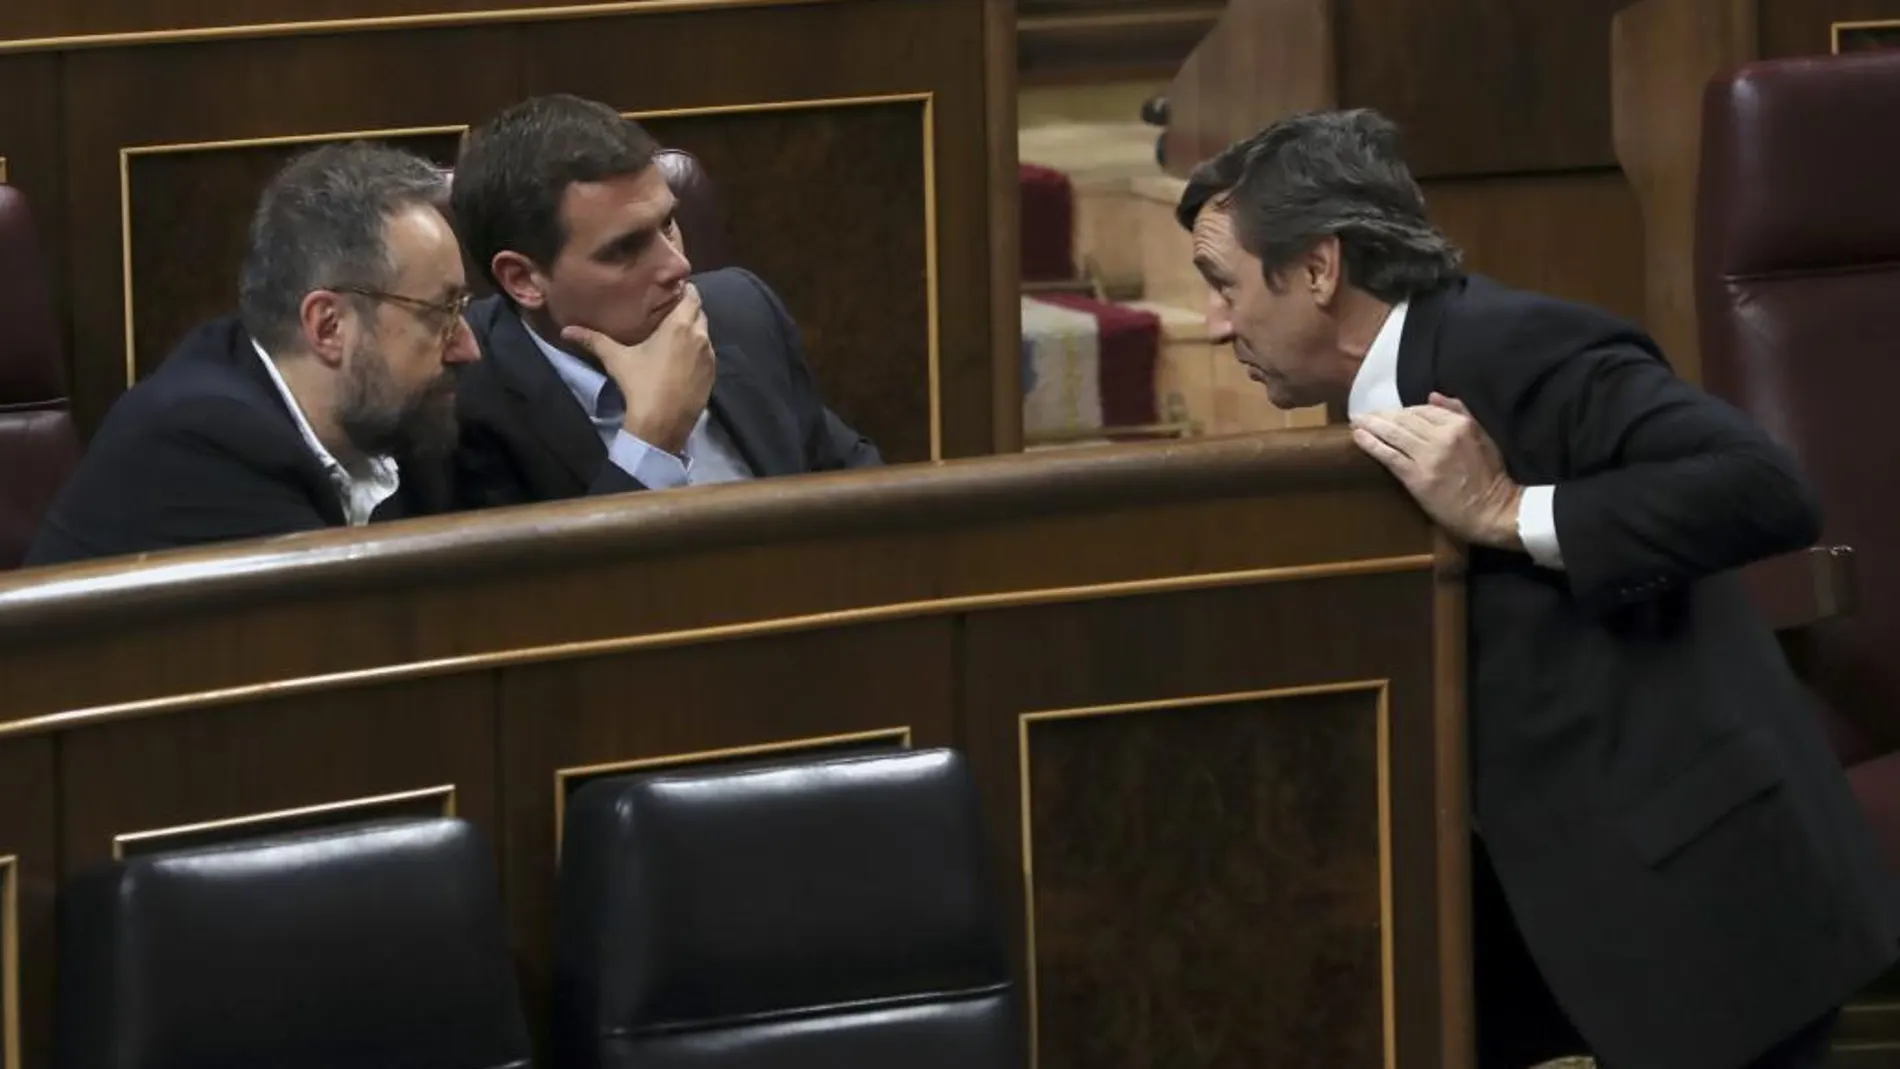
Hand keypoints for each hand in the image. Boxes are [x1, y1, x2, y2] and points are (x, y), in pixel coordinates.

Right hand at [561, 284, 713, 454]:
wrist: (661, 424)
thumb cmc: (640, 385)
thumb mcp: (616, 359)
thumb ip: (592, 340)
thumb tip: (566, 330)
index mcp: (680, 325)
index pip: (692, 294)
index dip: (683, 290)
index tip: (669, 290)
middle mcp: (700, 336)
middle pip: (699, 312)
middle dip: (686, 309)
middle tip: (667, 311)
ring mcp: (709, 356)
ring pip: (704, 333)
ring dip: (693, 330)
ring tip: (674, 334)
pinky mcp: (712, 374)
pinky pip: (707, 354)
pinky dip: (697, 351)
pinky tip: (681, 358)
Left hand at [1350, 393, 1523, 548]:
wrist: (1492, 509)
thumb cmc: (1490, 475)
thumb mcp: (1483, 435)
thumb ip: (1460, 412)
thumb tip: (1432, 396)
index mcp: (1460, 425)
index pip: (1423, 410)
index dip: (1403, 411)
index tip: (1391, 413)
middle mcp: (1442, 436)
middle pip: (1404, 419)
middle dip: (1382, 415)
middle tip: (1364, 415)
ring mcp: (1428, 456)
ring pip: (1394, 434)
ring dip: (1371, 425)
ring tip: (1356, 421)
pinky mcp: (1416, 476)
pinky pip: (1389, 455)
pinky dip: (1371, 444)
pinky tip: (1358, 437)